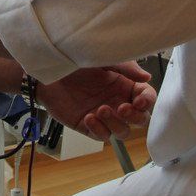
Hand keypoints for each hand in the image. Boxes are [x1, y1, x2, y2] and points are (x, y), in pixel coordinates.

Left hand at [36, 64, 156, 140]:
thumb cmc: (75, 61)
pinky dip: (99, 130)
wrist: (47, 70)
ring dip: (116, 124)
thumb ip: (125, 67)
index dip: (148, 101)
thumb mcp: (103, 59)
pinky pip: (102, 136)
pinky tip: (89, 117)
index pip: (147, 98)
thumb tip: (147, 76)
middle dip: (136, 117)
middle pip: (140, 120)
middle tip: (122, 108)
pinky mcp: (88, 125)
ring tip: (101, 109)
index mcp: (125, 85)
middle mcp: (117, 102)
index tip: (140, 100)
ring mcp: (103, 116)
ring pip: (123, 132)